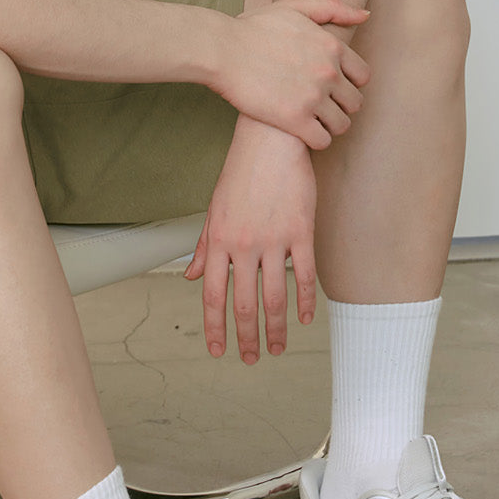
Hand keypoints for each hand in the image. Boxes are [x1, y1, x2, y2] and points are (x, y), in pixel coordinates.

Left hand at [184, 120, 316, 361]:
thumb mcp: (215, 210)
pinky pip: (304, 274)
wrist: (270, 140)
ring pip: (274, 296)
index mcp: (219, 241)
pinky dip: (304, 301)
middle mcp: (243, 245)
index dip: (215, 327)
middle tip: (252, 359)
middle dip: (247, 337)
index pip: (213, 295)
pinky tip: (304, 318)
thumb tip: (193, 277)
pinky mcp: (301, 231)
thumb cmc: (241, 173)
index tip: (218, 350)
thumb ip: (205, 247)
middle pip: (243, 303)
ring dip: (277, 328)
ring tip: (279, 347)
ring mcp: (273, 239)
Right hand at [216, 0, 370, 148]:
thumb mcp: (294, 7)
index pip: (363, 76)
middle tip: (320, 106)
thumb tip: (365, 16)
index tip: (331, 87)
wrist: (221, 50)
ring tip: (311, 121)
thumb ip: (333, 8)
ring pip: (341, 125)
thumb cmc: (253, 28)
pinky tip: (300, 131)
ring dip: (328, 125)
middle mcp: (329, 72)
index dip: (349, 84)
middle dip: (340, 106)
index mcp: (332, 47)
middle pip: (355, 103)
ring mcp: (313, 97)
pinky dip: (315, 139)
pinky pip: (322, 141)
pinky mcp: (295, 120)